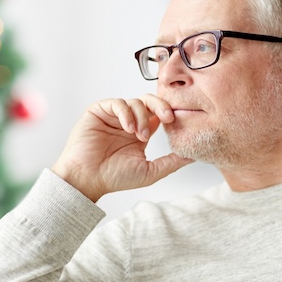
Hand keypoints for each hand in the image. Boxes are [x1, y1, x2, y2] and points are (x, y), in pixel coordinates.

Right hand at [51, 94, 193, 201]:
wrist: (87, 179)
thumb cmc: (114, 178)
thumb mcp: (150, 171)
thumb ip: (171, 162)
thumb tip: (193, 156)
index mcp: (140, 133)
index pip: (158, 114)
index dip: (169, 114)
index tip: (176, 122)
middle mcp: (128, 122)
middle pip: (149, 102)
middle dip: (161, 106)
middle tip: (168, 118)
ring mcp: (113, 116)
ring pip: (135, 102)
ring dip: (141, 117)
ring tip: (138, 135)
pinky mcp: (98, 111)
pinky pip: (116, 102)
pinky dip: (125, 113)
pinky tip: (127, 128)